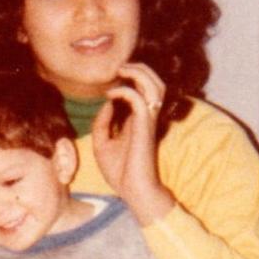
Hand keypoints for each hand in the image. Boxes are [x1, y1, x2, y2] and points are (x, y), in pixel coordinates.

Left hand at [91, 63, 175, 225]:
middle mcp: (147, 118)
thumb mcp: (103, 144)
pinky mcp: (145, 128)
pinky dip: (126, 91)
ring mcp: (148, 121)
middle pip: (156, 82)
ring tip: (122, 71)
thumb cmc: (120, 173)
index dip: (129, 79)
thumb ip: (102, 123)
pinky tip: (112, 94)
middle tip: (121, 67)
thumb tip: (106, 103)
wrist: (132, 191)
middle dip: (140, 68)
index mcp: (139, 120)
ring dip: (139, 73)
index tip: (110, 83)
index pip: (143, 90)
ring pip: (156, 86)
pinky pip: (139, 100)